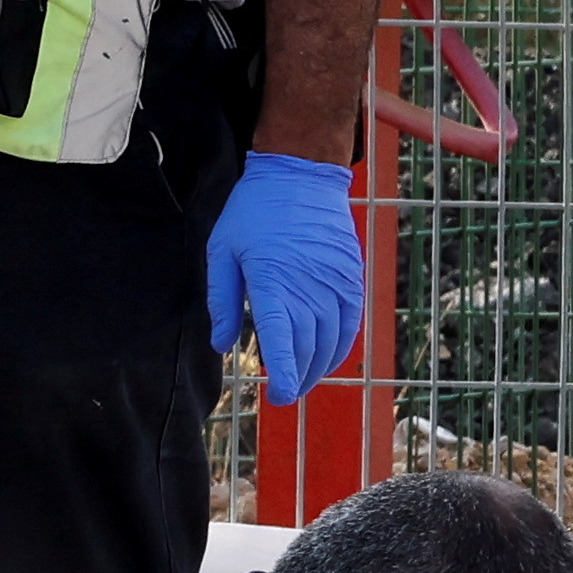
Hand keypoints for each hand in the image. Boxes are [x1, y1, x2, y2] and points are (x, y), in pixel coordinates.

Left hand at [204, 148, 364, 405]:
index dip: (285, 374)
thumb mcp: (223, 251)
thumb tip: (221, 345)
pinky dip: (341, 346)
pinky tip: (328, 358)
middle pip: (308, 346)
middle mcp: (308, 286)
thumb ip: (222, 301)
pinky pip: (350, 322)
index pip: (282, 340)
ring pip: (332, 339)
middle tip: (286, 393)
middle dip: (298, 376)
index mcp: (273, 281)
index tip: (281, 396)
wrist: (300, 176)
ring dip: (319, 366)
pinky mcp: (350, 277)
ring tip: (304, 380)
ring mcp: (334, 283)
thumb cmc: (254, 212)